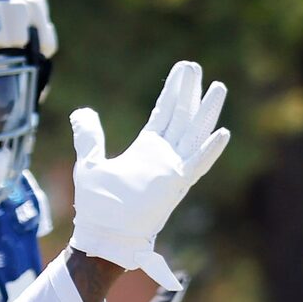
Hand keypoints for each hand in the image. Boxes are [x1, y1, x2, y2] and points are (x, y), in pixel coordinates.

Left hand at [67, 62, 229, 291]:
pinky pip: (197, 166)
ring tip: (218, 87)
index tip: (183, 69)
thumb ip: (89, 137)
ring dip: (206, 112)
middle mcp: (163, 157)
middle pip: (182, 117)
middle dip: (189, 92)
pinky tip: (222, 133)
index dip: (174, 91)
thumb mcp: (89, 163)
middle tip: (196, 67)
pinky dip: (209, 151)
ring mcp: (172, 170)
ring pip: (194, 134)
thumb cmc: (96, 206)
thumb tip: (80, 113)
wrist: (101, 235)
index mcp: (146, 149)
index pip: (165, 113)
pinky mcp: (175, 186)